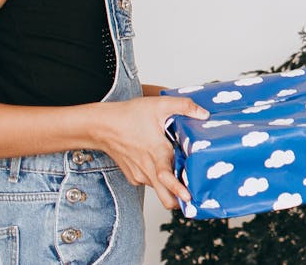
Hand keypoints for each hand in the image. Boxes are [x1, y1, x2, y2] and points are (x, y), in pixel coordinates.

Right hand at [91, 96, 208, 208]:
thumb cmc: (128, 116)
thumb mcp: (159, 105)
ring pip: (159, 189)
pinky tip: (163, 163)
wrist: (101, 126)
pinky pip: (150, 182)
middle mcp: (147, 169)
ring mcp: (139, 175)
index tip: (189, 197)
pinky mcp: (134, 176)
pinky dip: (159, 179)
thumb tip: (204, 114)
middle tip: (197, 195)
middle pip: (165, 197)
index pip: (166, 178)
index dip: (178, 189)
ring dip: (171, 186)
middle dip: (181, 200)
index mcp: (156, 152)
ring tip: (183, 174)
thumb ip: (184, 106)